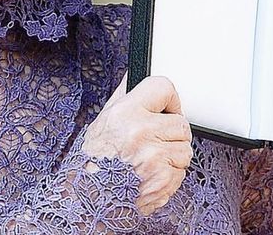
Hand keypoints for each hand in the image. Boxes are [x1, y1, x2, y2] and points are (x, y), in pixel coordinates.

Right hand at [82, 76, 191, 215]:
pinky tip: (151, 180)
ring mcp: (151, 157)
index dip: (170, 99)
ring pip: (185, 149)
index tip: (167, 109)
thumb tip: (135, 72)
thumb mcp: (103, 121)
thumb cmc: (95, 161)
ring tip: (149, 164)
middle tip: (153, 144)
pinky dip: (170, 180)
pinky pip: (182, 173)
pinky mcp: (160, 180)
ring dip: (173, 159)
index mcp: (124, 113)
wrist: (87, 200)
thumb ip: (123, 96)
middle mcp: (138, 132)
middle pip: (181, 123)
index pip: (163, 87)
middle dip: (172, 135)